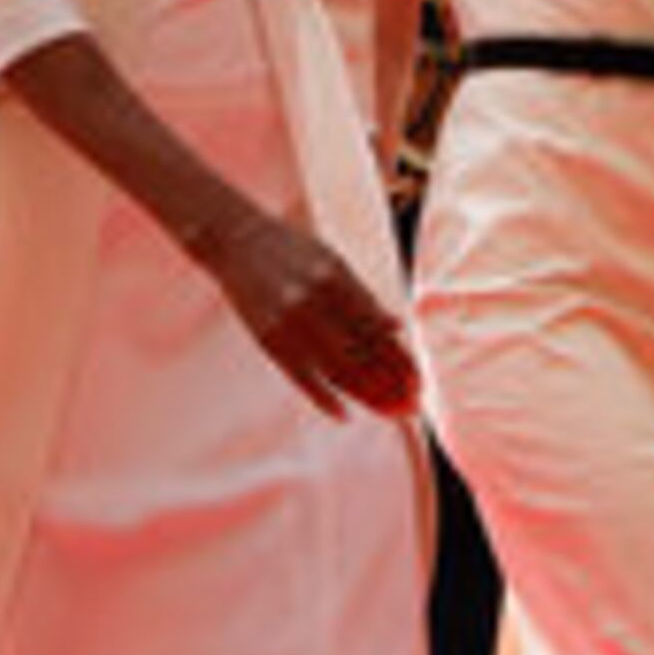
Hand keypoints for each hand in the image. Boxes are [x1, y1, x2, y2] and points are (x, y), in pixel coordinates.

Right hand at [191, 206, 415, 419]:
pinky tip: (344, 415)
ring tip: (389, 414)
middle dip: (391, 386)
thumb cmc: (290, 248)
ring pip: (335, 370)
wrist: (233, 239)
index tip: (420, 383)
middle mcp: (312, 302)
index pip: (378, 331)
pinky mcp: (266, 339)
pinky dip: (323, 398)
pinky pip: (299, 377)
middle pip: (361, 355)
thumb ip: (363, 295)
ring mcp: (287, 323)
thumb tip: (398, 326)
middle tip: (412, 408)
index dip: (401, 360)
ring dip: (366, 397)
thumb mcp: (332, 262)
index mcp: (335, 279)